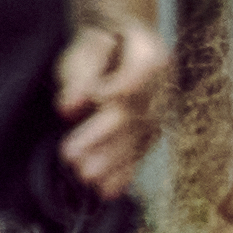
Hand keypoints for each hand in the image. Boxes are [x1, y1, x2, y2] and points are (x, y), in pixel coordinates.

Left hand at [53, 15, 177, 198]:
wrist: (128, 43)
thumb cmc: (103, 42)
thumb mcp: (86, 48)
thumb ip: (79, 74)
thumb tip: (68, 108)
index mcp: (150, 51)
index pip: (137, 74)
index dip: (112, 92)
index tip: (74, 107)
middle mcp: (164, 82)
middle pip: (135, 113)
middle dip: (103, 139)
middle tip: (73, 159)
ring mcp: (162, 108)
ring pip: (139, 137)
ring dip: (112, 161)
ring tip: (85, 178)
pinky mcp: (154, 129)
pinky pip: (141, 151)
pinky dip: (124, 171)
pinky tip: (107, 190)